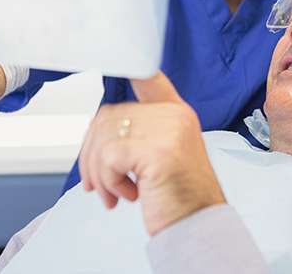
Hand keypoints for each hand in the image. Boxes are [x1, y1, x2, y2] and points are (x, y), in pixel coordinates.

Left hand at [79, 71, 225, 235]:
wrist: (198, 226)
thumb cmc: (179, 196)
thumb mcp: (163, 154)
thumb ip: (140, 133)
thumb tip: (97, 131)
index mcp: (177, 113)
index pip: (151, 78)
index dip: (132, 68)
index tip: (121, 64)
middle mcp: (175, 115)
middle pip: (109, 116)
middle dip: (92, 152)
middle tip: (98, 181)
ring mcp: (169, 130)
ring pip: (104, 137)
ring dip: (98, 171)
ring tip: (113, 192)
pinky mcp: (158, 150)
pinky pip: (109, 157)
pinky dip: (108, 180)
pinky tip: (126, 194)